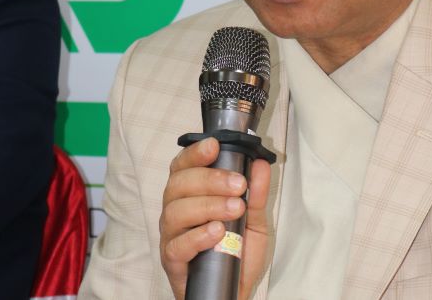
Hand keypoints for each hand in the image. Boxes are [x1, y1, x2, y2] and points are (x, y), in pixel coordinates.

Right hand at [160, 137, 270, 299]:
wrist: (234, 291)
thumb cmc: (238, 250)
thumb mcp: (255, 219)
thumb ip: (257, 193)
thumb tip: (260, 164)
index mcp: (191, 193)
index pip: (183, 165)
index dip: (195, 153)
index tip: (214, 146)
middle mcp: (176, 209)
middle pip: (179, 184)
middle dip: (211, 179)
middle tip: (238, 185)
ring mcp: (171, 235)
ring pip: (176, 211)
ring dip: (208, 206)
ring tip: (234, 209)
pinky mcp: (172, 261)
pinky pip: (177, 245)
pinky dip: (198, 235)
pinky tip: (217, 232)